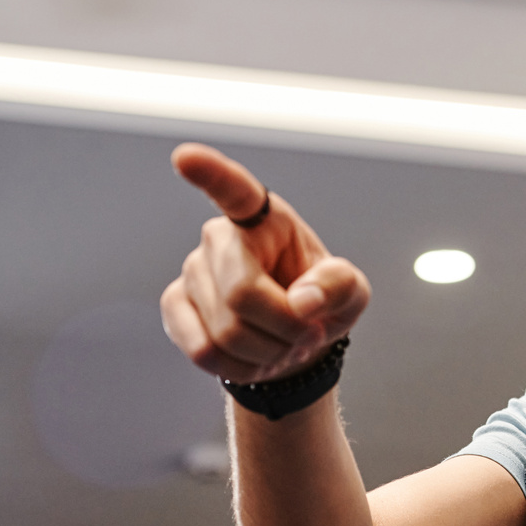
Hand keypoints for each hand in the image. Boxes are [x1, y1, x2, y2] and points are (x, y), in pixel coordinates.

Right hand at [160, 143, 371, 384]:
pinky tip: (256, 358)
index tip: (185, 157)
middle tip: (308, 333)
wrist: (293, 341)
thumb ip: (338, 287)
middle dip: (285, 329)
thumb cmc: (320, 303)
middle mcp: (219, 237)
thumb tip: (302, 302)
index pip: (235, 191)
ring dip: (268, 353)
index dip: (210, 174)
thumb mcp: (350, 292)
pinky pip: (204, 352)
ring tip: (284, 344)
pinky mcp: (174, 307)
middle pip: (242, 295)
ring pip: (225, 332)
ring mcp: (191, 271)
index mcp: (265, 219)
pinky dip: (240, 368)